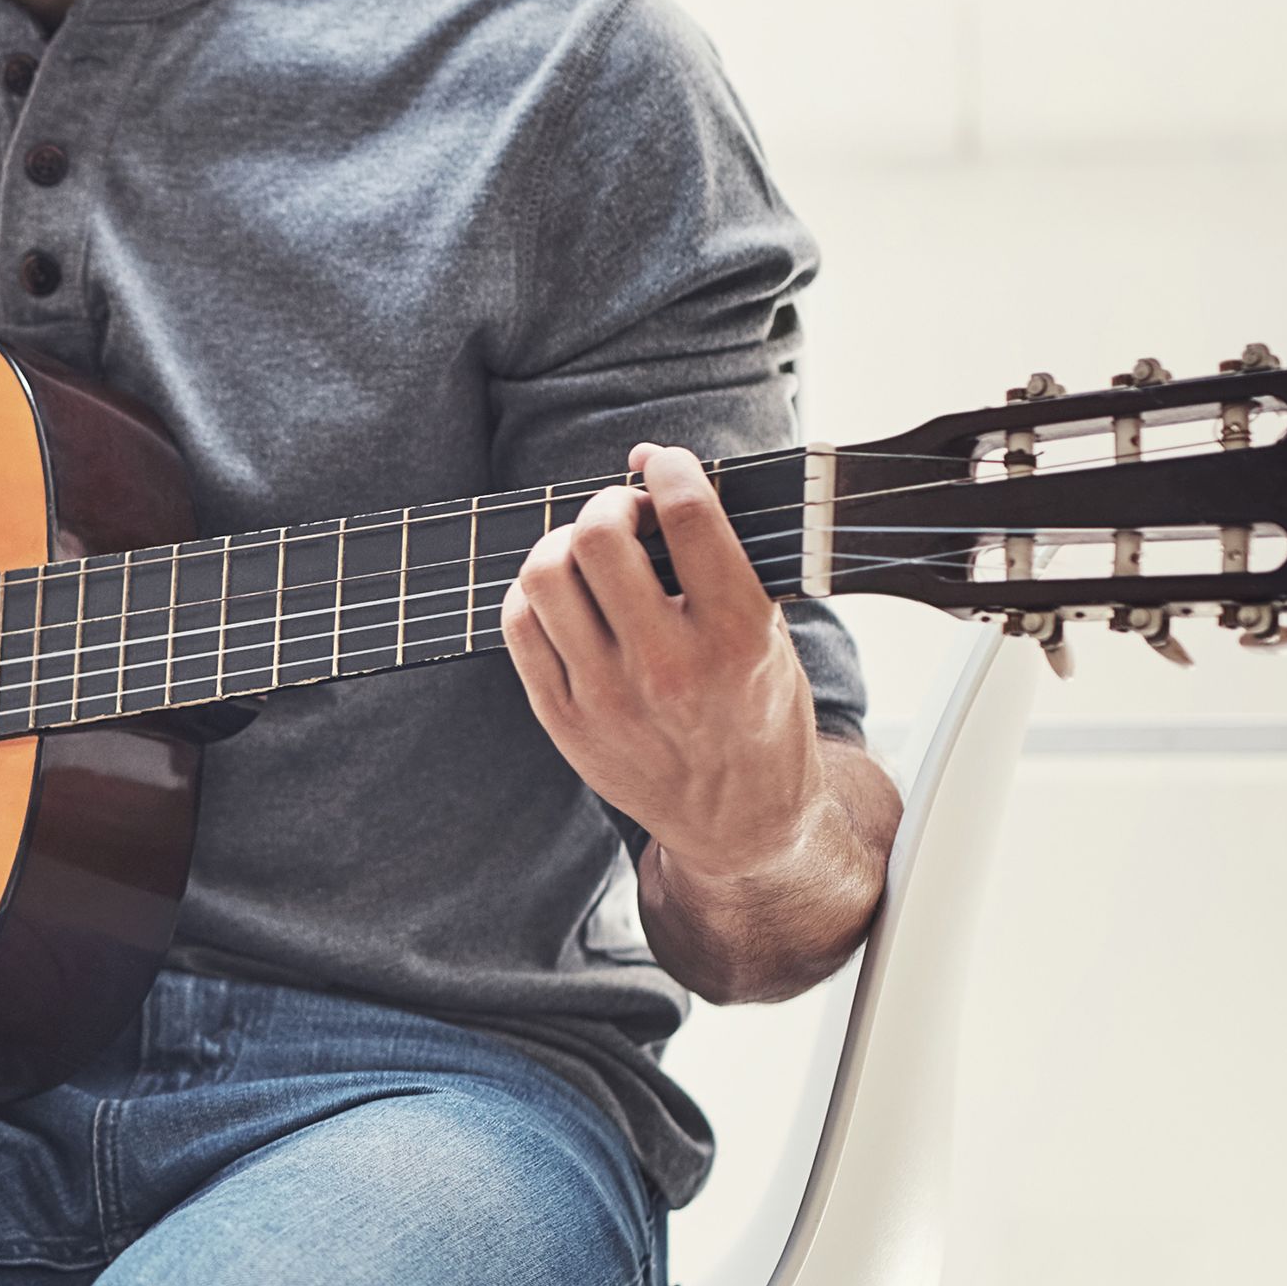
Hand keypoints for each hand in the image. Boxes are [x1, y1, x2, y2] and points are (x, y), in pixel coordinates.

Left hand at [502, 444, 896, 1002]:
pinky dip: (533, 593)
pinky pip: (518, 626)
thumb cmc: (758, 713)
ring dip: (563, 543)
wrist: (742, 821)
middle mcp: (668, 666)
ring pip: (544, 576)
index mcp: (736, 634)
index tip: (665, 468)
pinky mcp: (564, 720)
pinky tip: (563, 596)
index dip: (669, 468)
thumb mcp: (768, 632)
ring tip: (588, 554)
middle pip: (597, 536)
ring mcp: (607, 697)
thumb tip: (647, 463)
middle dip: (608, 506)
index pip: (686, 514)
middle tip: (625, 517)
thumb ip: (715, 554)